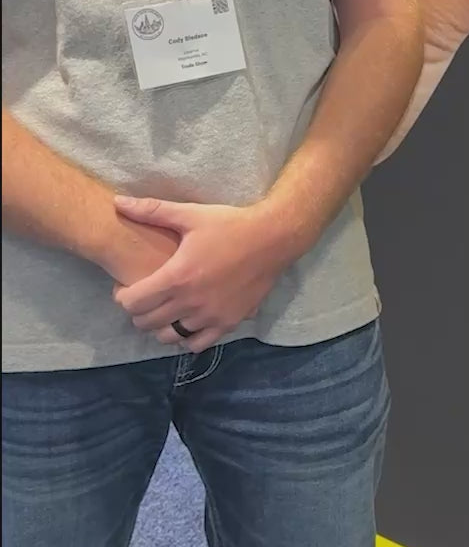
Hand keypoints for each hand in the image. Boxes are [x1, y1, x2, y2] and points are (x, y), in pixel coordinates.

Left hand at [112, 195, 289, 352]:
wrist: (273, 238)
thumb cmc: (230, 224)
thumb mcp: (191, 214)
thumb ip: (152, 210)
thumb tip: (117, 202)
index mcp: (176, 277)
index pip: (132, 304)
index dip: (122, 296)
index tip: (126, 285)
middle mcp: (190, 303)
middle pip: (146, 323)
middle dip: (138, 310)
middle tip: (145, 295)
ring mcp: (210, 317)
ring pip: (169, 337)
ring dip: (161, 325)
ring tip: (166, 308)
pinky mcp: (228, 323)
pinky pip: (196, 344)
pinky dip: (187, 337)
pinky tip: (188, 321)